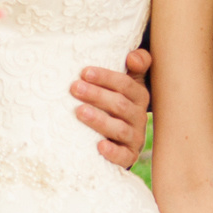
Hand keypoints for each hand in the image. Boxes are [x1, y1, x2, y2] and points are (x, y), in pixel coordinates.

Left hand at [74, 48, 152, 167]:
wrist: (122, 139)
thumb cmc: (117, 104)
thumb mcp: (126, 83)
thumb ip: (133, 66)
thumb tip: (132, 56)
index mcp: (138, 96)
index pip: (125, 84)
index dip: (105, 77)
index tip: (84, 72)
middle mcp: (138, 116)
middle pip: (119, 104)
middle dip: (96, 95)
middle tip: (74, 88)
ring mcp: (135, 137)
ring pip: (120, 129)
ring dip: (100, 120)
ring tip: (80, 112)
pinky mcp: (128, 156)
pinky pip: (124, 156)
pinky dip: (113, 152)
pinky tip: (99, 146)